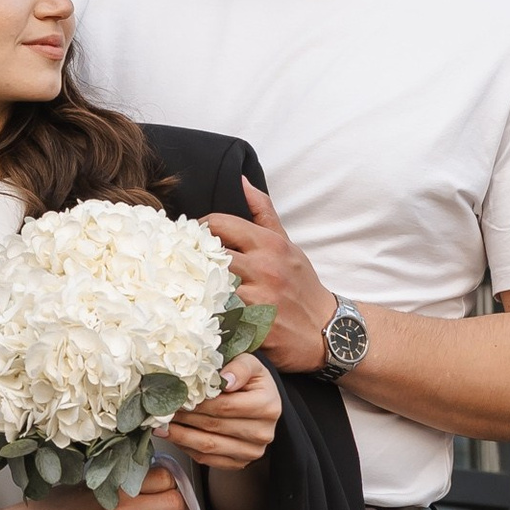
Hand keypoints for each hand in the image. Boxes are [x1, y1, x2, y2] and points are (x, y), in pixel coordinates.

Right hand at [0, 464, 199, 509]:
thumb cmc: (57, 507)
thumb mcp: (88, 483)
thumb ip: (119, 481)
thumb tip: (154, 478)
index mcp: (113, 486)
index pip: (163, 478)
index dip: (176, 482)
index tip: (180, 486)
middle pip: (173, 503)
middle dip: (187, 505)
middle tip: (191, 508)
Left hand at [161, 358, 281, 471]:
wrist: (260, 401)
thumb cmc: (251, 381)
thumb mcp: (250, 364)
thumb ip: (239, 367)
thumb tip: (224, 380)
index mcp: (268, 406)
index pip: (225, 406)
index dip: (197, 403)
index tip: (175, 398)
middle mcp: (262, 433)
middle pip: (214, 426)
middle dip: (184, 418)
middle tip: (161, 411)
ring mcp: (251, 451)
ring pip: (208, 446)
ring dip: (180, 436)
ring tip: (161, 426)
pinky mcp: (239, 463)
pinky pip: (208, 459)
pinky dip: (187, 449)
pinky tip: (175, 437)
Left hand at [204, 181, 333, 372]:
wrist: (326, 329)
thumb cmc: (301, 283)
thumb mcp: (287, 244)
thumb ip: (263, 212)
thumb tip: (242, 180)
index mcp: (269, 244)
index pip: (220, 224)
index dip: (200, 228)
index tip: (192, 237)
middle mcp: (264, 268)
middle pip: (210, 254)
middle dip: (193, 258)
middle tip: (183, 263)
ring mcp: (259, 298)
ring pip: (211, 286)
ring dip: (198, 287)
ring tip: (189, 287)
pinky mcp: (254, 327)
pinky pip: (220, 316)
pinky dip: (209, 313)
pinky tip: (202, 312)